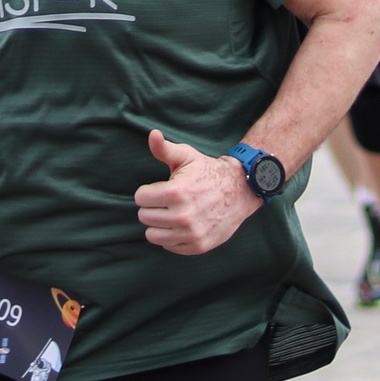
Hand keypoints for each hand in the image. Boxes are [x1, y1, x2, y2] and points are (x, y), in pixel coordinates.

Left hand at [134, 130, 256, 254]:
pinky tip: (181, 224)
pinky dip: (171, 236)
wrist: (240, 190)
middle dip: (152, 207)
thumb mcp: (186, 156)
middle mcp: (183, 216)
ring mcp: (191, 233)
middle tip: (166, 201)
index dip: (147, 191)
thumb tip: (152, 134)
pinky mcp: (198, 246)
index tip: (159, 188)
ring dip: (158, 224)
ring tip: (170, 213)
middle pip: (144, 217)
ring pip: (152, 235)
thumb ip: (164, 148)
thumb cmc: (207, 171)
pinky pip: (169, 246)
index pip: (140, 198)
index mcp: (176, 192)